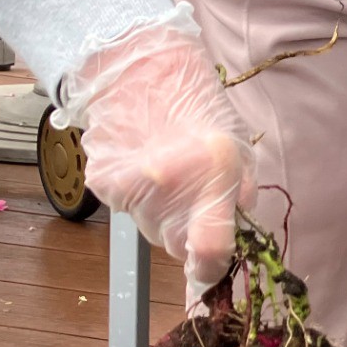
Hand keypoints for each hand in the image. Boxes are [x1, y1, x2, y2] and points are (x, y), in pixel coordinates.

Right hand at [63, 14, 256, 303]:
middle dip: (190, 235)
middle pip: (177, 246)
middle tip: (195, 202)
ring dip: (165, 216)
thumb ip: (242, 194)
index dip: (213, 271)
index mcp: (211, 181)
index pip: (210, 254)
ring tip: (170, 178)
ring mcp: (131, 192)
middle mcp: (167, 193)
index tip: (215, 274)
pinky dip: (140, 200)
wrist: (140, 72)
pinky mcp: (104, 186)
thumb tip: (240, 230)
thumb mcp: (239, 149)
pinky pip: (129, 211)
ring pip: (152, 231)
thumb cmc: (199, 107)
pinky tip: (146, 171)